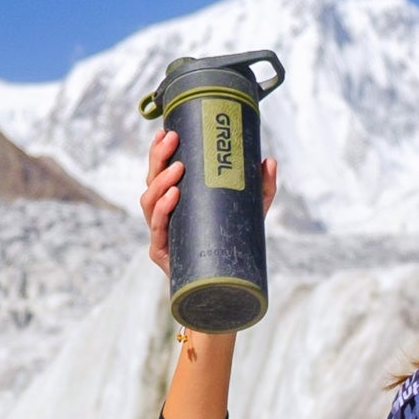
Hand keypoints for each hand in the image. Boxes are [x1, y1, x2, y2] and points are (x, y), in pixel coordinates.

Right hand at [140, 129, 277, 276]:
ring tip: (178, 169)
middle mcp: (163, 215)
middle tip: (172, 139)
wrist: (226, 287)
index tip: (166, 130)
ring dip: (161, 182)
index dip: (158, 151)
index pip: (160, 172)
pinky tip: (173, 196)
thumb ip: (261, 187)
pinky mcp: (162, 254)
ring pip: (149, 202)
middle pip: (151, 181)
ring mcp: (160, 234)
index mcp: (174, 201)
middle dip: (158, 158)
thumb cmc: (232, 245)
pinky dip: (163, 211)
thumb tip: (269, 160)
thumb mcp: (250, 212)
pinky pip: (159, 229)